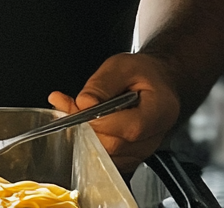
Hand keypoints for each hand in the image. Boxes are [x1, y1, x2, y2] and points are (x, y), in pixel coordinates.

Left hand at [48, 52, 180, 174]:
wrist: (158, 82)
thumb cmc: (143, 72)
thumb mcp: (122, 65)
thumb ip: (103, 84)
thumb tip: (84, 103)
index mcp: (159, 110)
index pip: (131, 128)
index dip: (101, 120)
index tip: (79, 105)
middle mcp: (154, 136)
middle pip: (115, 145)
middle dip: (84, 126)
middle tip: (64, 104)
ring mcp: (143, 150)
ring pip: (107, 155)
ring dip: (81, 134)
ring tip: (67, 109)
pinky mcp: (131, 156)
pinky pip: (106, 158)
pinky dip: (88, 142)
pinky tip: (78, 122)